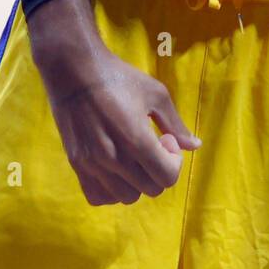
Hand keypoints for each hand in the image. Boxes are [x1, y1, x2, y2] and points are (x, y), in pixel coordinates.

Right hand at [29, 0, 200, 206]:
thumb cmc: (119, 77)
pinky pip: (98, 197)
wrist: (74, 71)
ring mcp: (92, 165)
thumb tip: (195, 146)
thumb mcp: (155, 94)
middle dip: (159, 169)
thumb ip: (175, 123)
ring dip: (137, 181)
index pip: (167, 178)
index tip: (166, 140)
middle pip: (150, 189)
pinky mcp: (76, 165)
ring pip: (126, 197)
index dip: (175, 162)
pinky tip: (115, 168)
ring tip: (132, 155)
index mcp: (136, 140)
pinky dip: (112, 190)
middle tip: (151, 144)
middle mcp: (114, 159)